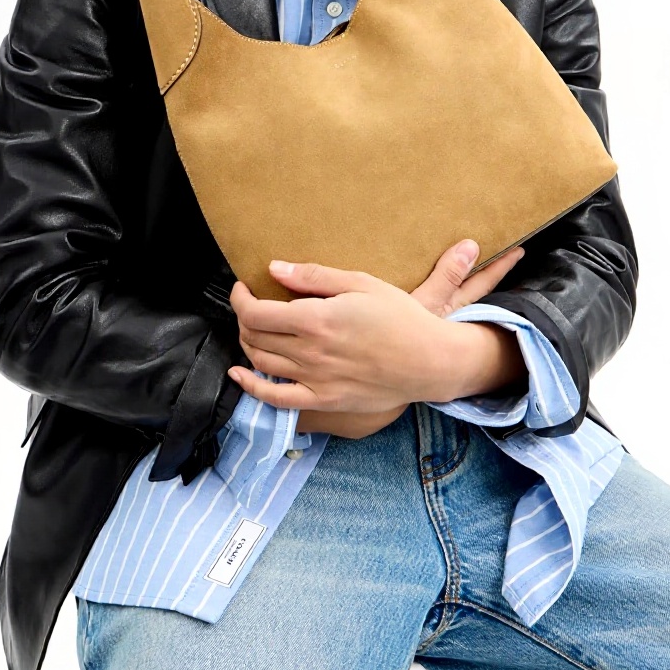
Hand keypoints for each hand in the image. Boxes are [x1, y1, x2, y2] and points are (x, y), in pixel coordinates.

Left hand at [231, 241, 524, 438]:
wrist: (430, 361)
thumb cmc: (401, 317)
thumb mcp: (361, 283)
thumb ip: (314, 277)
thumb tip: (275, 268)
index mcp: (317, 319)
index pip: (255, 313)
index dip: (240, 299)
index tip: (243, 288)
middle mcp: (310, 352)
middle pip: (254, 337)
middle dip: (244, 318)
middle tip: (253, 306)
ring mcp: (315, 380)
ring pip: (260, 363)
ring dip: (248, 345)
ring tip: (254, 330)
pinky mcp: (324, 400)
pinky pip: (276, 399)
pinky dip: (251, 387)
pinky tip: (239, 375)